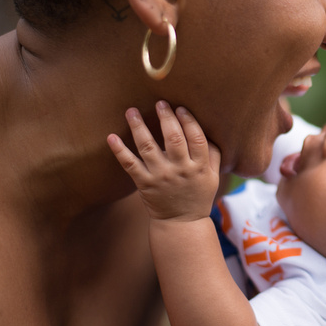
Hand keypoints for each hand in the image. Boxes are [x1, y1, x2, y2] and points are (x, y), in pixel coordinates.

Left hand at [107, 100, 220, 221]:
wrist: (182, 223)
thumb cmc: (198, 195)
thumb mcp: (214, 176)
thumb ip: (213, 154)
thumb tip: (207, 129)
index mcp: (200, 166)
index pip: (196, 137)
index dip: (188, 120)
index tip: (180, 108)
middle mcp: (180, 170)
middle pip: (173, 138)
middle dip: (166, 117)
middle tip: (160, 103)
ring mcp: (160, 176)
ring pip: (148, 147)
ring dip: (138, 127)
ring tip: (131, 111)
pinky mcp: (144, 184)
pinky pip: (130, 165)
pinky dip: (120, 151)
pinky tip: (112, 137)